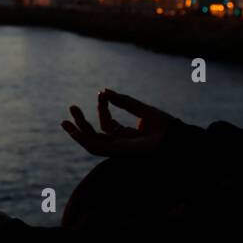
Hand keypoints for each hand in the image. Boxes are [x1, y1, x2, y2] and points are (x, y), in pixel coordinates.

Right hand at [61, 89, 178, 156]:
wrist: (177, 139)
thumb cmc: (166, 126)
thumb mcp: (141, 109)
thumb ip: (123, 101)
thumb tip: (104, 91)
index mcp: (127, 136)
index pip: (107, 123)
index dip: (102, 107)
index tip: (102, 93)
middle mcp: (121, 144)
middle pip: (96, 134)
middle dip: (82, 123)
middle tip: (71, 107)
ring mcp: (119, 149)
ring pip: (92, 143)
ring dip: (77, 133)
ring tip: (65, 122)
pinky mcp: (119, 152)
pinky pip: (97, 148)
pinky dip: (84, 139)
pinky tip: (76, 131)